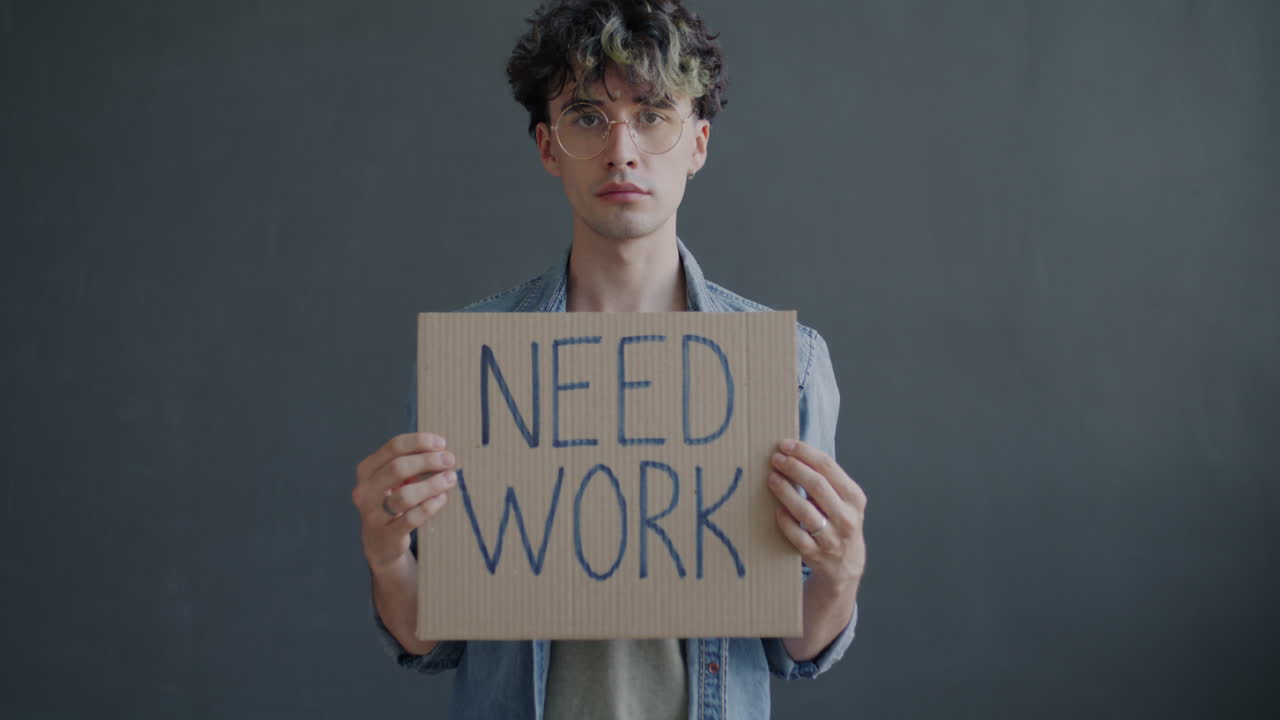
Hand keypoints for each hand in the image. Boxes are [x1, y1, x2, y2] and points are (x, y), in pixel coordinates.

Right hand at [352, 432, 457, 574]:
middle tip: (450, 460)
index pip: (393, 447)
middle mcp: (365, 491)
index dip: (419, 442)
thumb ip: (410, 464)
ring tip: (450, 479)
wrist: (380, 544)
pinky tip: (442, 499)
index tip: (441, 443)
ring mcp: (374, 515)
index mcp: (366, 471)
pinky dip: (430, 506)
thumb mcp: (393, 480)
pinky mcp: (388, 535)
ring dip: (431, 484)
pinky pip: (411, 518)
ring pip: (405, 495)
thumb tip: (440, 451)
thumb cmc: (392, 502)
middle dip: (428, 461)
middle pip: (398, 468)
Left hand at [767, 439, 866, 589]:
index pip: (829, 467)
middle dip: (794, 468)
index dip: (805, 453)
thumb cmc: (840, 523)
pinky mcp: (815, 554)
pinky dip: (785, 520)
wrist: (846, 565)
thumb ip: (827, 480)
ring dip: (786, 491)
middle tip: (776, 459)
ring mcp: (831, 538)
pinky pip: (796, 534)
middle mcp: (847, 518)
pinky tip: (777, 509)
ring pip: (805, 511)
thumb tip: (794, 453)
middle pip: (817, 485)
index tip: (786, 445)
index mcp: (855, 498)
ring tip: (772, 478)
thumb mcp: (845, 501)